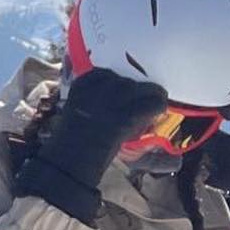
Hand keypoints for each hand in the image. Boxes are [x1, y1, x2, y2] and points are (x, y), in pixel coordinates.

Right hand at [17, 69, 167, 224]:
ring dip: (150, 97)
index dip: (117, 83)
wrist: (71, 157)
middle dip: (134, 91)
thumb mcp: (77, 107)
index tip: (119, 95)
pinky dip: (158, 107)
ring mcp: (115, 100)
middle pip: (128, 80)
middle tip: (134, 105)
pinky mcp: (128, 114)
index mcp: (83, 83)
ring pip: (146, 88)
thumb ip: (92, 96)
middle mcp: (100, 87)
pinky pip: (154, 102)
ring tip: (148, 108)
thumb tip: (112, 94)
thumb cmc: (71, 137)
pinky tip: (154, 114)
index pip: (107, 72)